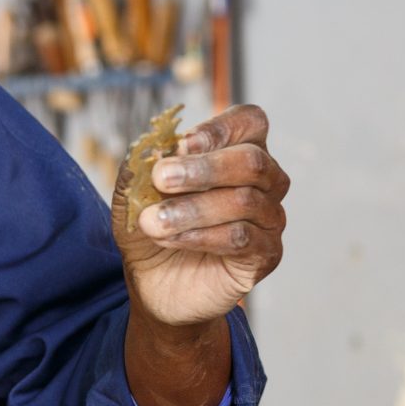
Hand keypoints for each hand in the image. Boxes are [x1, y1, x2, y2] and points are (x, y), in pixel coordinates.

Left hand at [115, 104, 289, 327]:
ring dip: (192, 209)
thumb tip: (148, 146)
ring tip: (153, 221)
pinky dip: (201, 236)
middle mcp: (264, 180)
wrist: (154, 283)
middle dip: (203, 169)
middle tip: (161, 179)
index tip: (181, 145)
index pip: (249, 122)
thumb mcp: (134, 193)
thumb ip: (139, 167)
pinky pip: (242, 238)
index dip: (219, 129)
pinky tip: (171, 238)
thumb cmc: (152, 228)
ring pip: (244, 201)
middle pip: (252, 160)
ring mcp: (270, 217)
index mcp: (238, 150)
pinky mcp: (266, 254)